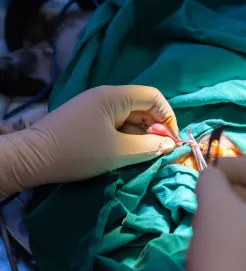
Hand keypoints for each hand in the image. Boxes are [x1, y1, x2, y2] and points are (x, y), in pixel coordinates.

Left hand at [0, 85, 177, 194]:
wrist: (33, 158)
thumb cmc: (79, 151)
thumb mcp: (120, 152)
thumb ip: (150, 146)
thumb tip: (170, 144)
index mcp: (115, 96)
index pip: (154, 97)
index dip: (168, 117)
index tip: (170, 141)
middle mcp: (107, 96)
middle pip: (142, 107)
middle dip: (155, 128)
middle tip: (157, 152)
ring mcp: (96, 107)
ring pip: (130, 117)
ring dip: (141, 135)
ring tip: (142, 156)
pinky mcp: (88, 119)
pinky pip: (116, 124)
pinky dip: (126, 137)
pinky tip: (126, 153)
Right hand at [188, 157, 245, 270]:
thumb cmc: (227, 251)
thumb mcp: (215, 205)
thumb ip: (212, 179)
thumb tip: (210, 175)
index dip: (240, 165)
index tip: (212, 167)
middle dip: (230, 187)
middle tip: (204, 190)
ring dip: (226, 208)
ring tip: (203, 212)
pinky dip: (229, 229)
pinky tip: (209, 236)